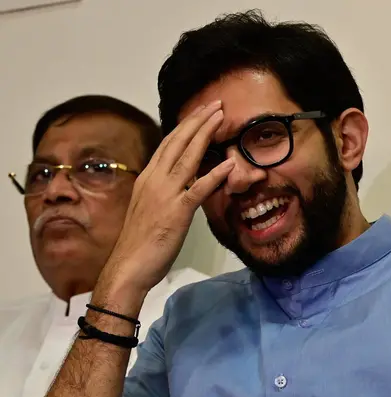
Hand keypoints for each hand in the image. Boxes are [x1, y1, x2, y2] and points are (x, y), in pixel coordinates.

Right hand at [102, 100, 233, 295]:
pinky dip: (214, 175)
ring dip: (205, 135)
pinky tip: (229, 163)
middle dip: (197, 121)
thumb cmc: (138, 242)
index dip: (185, 126)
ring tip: (220, 117)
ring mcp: (165, 195)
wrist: (128, 266)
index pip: (167, 144)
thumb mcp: (149, 209)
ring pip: (187, 158)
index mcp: (147, 178)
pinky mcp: (177, 212)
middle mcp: (154, 180)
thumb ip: (162, 193)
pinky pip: (198, 189)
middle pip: (177, 142)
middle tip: (214, 104)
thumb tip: (177, 185)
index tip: (200, 113)